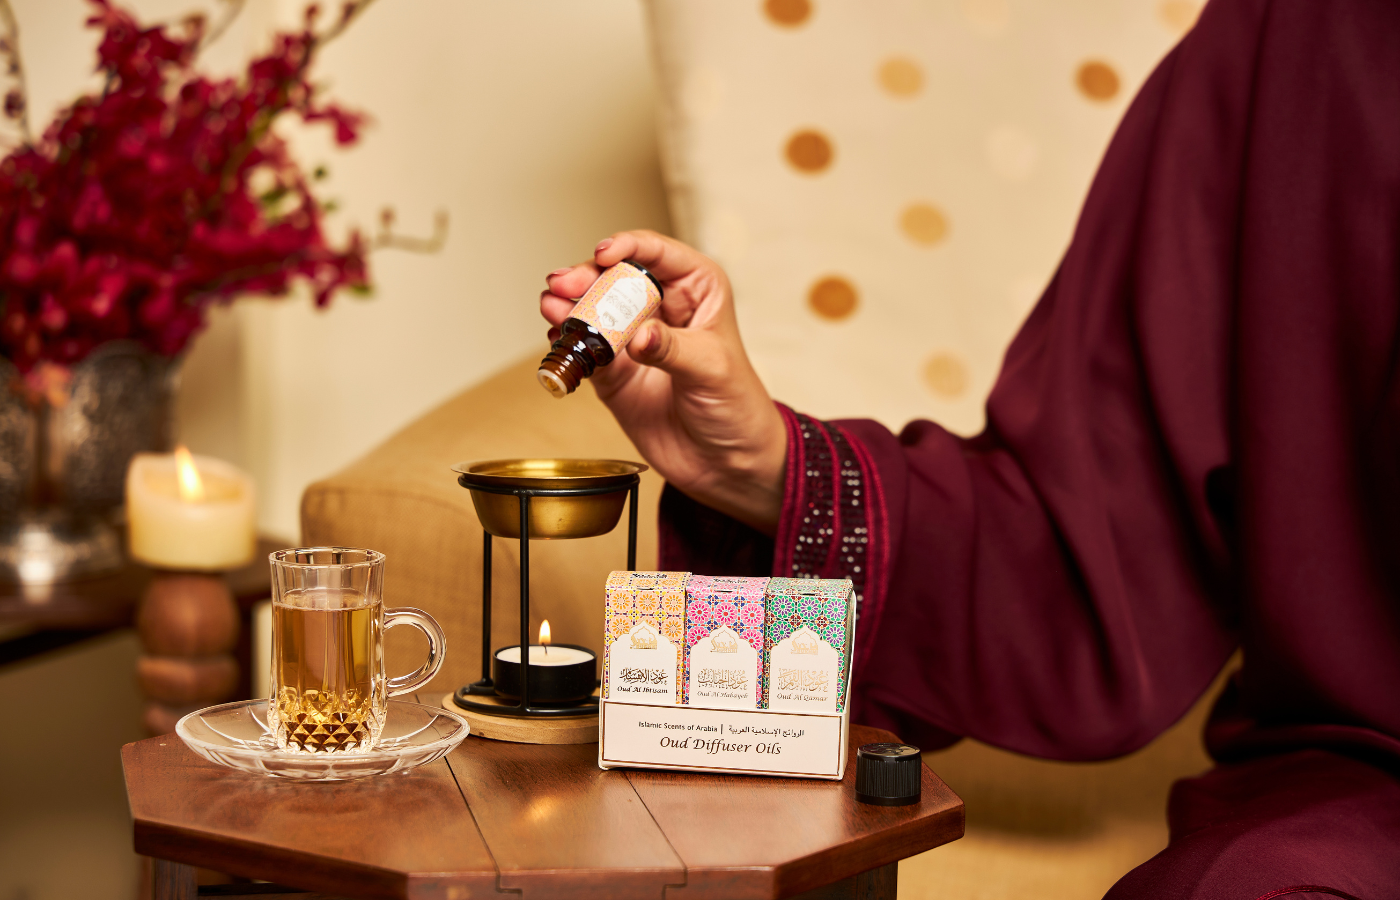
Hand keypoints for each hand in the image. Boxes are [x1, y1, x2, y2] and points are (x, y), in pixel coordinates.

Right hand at [540, 230, 785, 535]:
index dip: (628, 246)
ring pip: (594, 310)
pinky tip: (556, 337)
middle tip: (563, 285)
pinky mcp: (615, 371)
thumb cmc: (737, 407)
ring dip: (570, 306)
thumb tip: (638, 336)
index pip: (658, 253)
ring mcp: (635, 338)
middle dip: (587, 277)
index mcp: (698, 290)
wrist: (727, 463)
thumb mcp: (712, 370)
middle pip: (616, 278)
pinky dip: (567, 341)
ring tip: (552, 307)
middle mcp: (663, 308)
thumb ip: (672, 348)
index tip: (604, 255)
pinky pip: (585, 349)